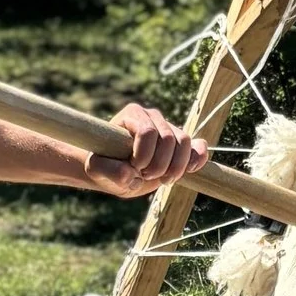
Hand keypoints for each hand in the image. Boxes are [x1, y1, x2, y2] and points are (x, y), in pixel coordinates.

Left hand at [87, 102, 208, 197]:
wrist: (117, 174)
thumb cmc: (104, 167)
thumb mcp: (97, 171)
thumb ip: (108, 170)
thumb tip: (129, 173)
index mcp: (131, 115)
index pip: (147, 131)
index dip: (143, 155)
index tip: (133, 168)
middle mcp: (152, 117)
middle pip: (168, 139)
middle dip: (158, 165)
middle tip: (144, 176)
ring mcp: (169, 128)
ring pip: (185, 143)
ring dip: (175, 168)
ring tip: (162, 180)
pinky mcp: (181, 143)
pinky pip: (198, 146)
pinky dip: (197, 158)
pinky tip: (189, 171)